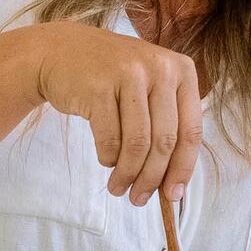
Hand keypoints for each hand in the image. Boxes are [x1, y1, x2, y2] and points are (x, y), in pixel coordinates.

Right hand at [11, 22, 205, 205]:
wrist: (59, 51)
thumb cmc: (110, 76)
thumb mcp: (149, 85)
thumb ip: (167, 121)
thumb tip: (173, 181)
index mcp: (182, 69)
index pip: (191, 131)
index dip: (183, 169)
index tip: (173, 195)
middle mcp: (159, 68)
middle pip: (164, 141)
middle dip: (152, 178)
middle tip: (140, 199)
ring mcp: (129, 74)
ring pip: (137, 144)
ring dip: (128, 174)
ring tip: (119, 189)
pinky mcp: (98, 87)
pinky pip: (109, 138)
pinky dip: (108, 158)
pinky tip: (105, 162)